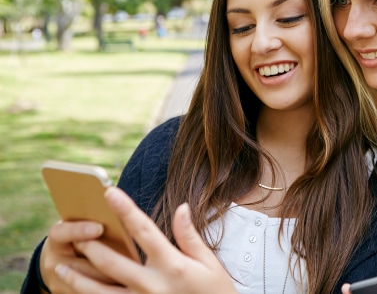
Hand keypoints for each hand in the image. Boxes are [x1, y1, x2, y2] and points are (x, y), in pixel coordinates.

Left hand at [54, 187, 237, 293]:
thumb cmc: (216, 293)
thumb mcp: (210, 264)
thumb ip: (190, 236)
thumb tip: (181, 208)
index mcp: (172, 265)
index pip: (144, 231)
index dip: (126, 210)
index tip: (110, 193)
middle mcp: (153, 285)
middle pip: (113, 262)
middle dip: (91, 246)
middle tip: (75, 234)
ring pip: (100, 291)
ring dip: (77, 279)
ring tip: (60, 268)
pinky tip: (75, 292)